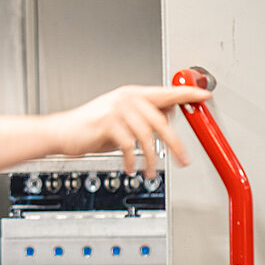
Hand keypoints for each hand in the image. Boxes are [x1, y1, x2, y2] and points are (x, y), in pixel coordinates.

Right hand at [49, 85, 211, 177]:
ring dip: (151, 159)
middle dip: (176, 144)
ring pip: (148, 137)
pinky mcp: (108, 123)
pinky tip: (131, 167)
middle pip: (162, 121)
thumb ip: (143, 117)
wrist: (61, 132)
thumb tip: (166, 117)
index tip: (203, 97)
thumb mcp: (120, 119)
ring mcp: (117, 109)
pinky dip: (132, 160)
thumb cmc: (89, 127)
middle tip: (183, 159)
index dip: (187, 95)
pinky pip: (130, 146)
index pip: (166, 93)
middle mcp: (127, 99)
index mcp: (133, 94)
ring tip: (150, 171)